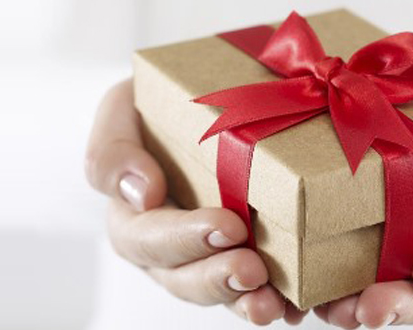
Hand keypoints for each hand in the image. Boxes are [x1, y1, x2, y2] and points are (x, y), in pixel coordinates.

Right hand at [85, 79, 307, 325]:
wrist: (213, 96)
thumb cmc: (161, 104)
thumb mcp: (123, 108)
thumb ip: (113, 149)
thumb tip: (142, 193)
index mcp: (134, 215)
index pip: (145, 238)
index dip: (182, 239)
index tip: (227, 226)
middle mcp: (170, 246)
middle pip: (183, 279)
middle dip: (217, 279)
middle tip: (252, 270)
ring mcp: (210, 258)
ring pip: (222, 293)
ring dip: (246, 301)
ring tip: (274, 303)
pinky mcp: (250, 258)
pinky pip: (259, 290)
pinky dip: (281, 300)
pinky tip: (299, 303)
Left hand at [313, 56, 412, 328]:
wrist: (383, 73)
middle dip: (403, 307)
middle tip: (374, 307)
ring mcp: (386, 252)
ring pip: (376, 299)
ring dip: (353, 310)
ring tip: (333, 310)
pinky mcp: (336, 242)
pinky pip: (326, 279)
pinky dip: (311, 291)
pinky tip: (298, 296)